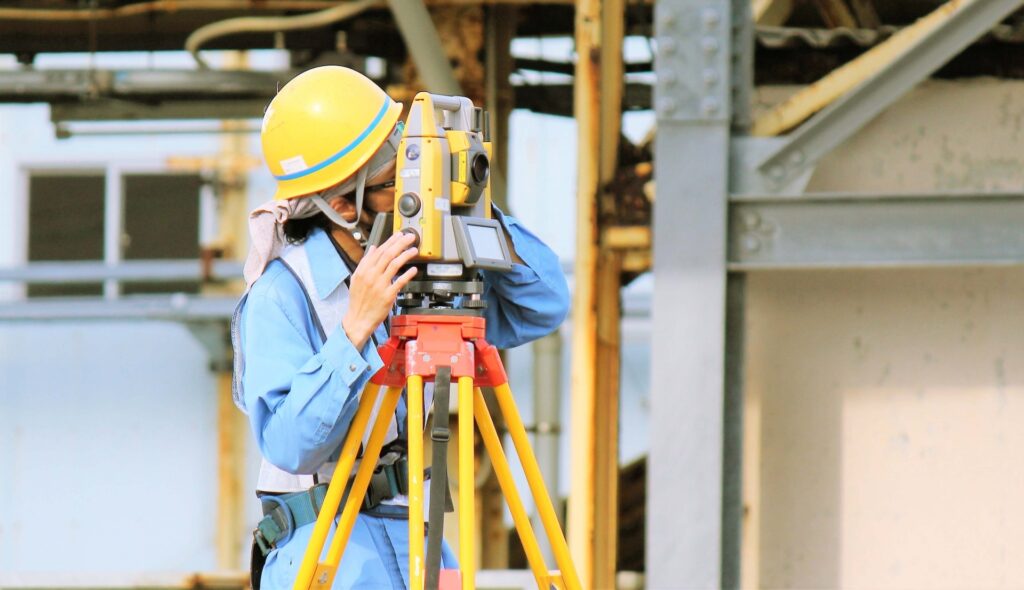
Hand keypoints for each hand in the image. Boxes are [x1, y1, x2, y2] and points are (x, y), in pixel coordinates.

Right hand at [342, 232, 417, 348]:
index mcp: (363, 270)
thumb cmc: (358, 300)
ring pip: (395, 265)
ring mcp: (380, 285)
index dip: (391, 241)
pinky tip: (414, 269)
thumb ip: (365, 262)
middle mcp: (371, 275)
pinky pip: (400, 282)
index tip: (399, 235)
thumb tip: (373, 248)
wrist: (358, 319)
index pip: (379, 251)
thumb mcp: (357, 278)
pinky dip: (408, 274)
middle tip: (410, 237)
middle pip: (388, 254)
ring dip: (406, 255)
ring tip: (414, 250)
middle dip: (400, 243)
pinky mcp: (388, 295)